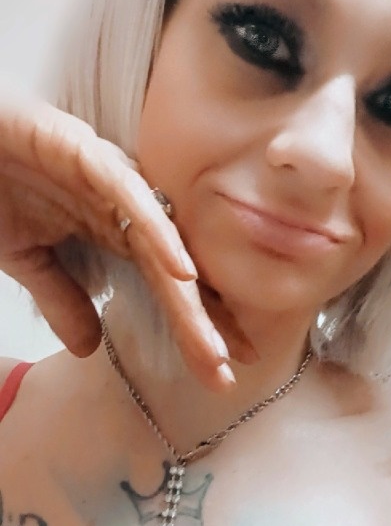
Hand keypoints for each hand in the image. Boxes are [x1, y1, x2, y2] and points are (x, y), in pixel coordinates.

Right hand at [0, 83, 253, 388]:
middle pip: (176, 273)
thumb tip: (88, 348)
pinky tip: (182, 270)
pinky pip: (130, 195)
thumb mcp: (28, 260)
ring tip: (215, 342)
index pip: (167, 286)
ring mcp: (109, 179)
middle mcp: (124, 207)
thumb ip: (62, 298)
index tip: (222, 370)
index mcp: (115, 230)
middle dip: (204, 324)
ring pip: (163, 241)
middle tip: (226, 372)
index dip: (196, 326)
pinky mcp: (86, 154)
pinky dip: (157, 231)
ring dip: (191, 293)